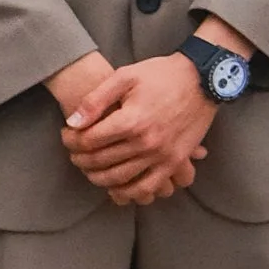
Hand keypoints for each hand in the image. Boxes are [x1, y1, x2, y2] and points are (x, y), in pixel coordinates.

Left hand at [53, 51, 216, 205]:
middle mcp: (146, 143)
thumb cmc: (160, 75)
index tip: (66, 135)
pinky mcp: (174, 163)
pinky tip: (116, 188)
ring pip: (121, 179)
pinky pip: (148, 188)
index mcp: (131, 120)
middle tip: (73, 153)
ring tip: (89, 169)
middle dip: (80, 159)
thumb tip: (73, 123)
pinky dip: (129, 193)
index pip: (89, 141)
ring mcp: (162, 156)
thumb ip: (95, 100)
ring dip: (98, 178)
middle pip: (101, 161)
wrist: (202, 80)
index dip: (71, 140)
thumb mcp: (124, 76)